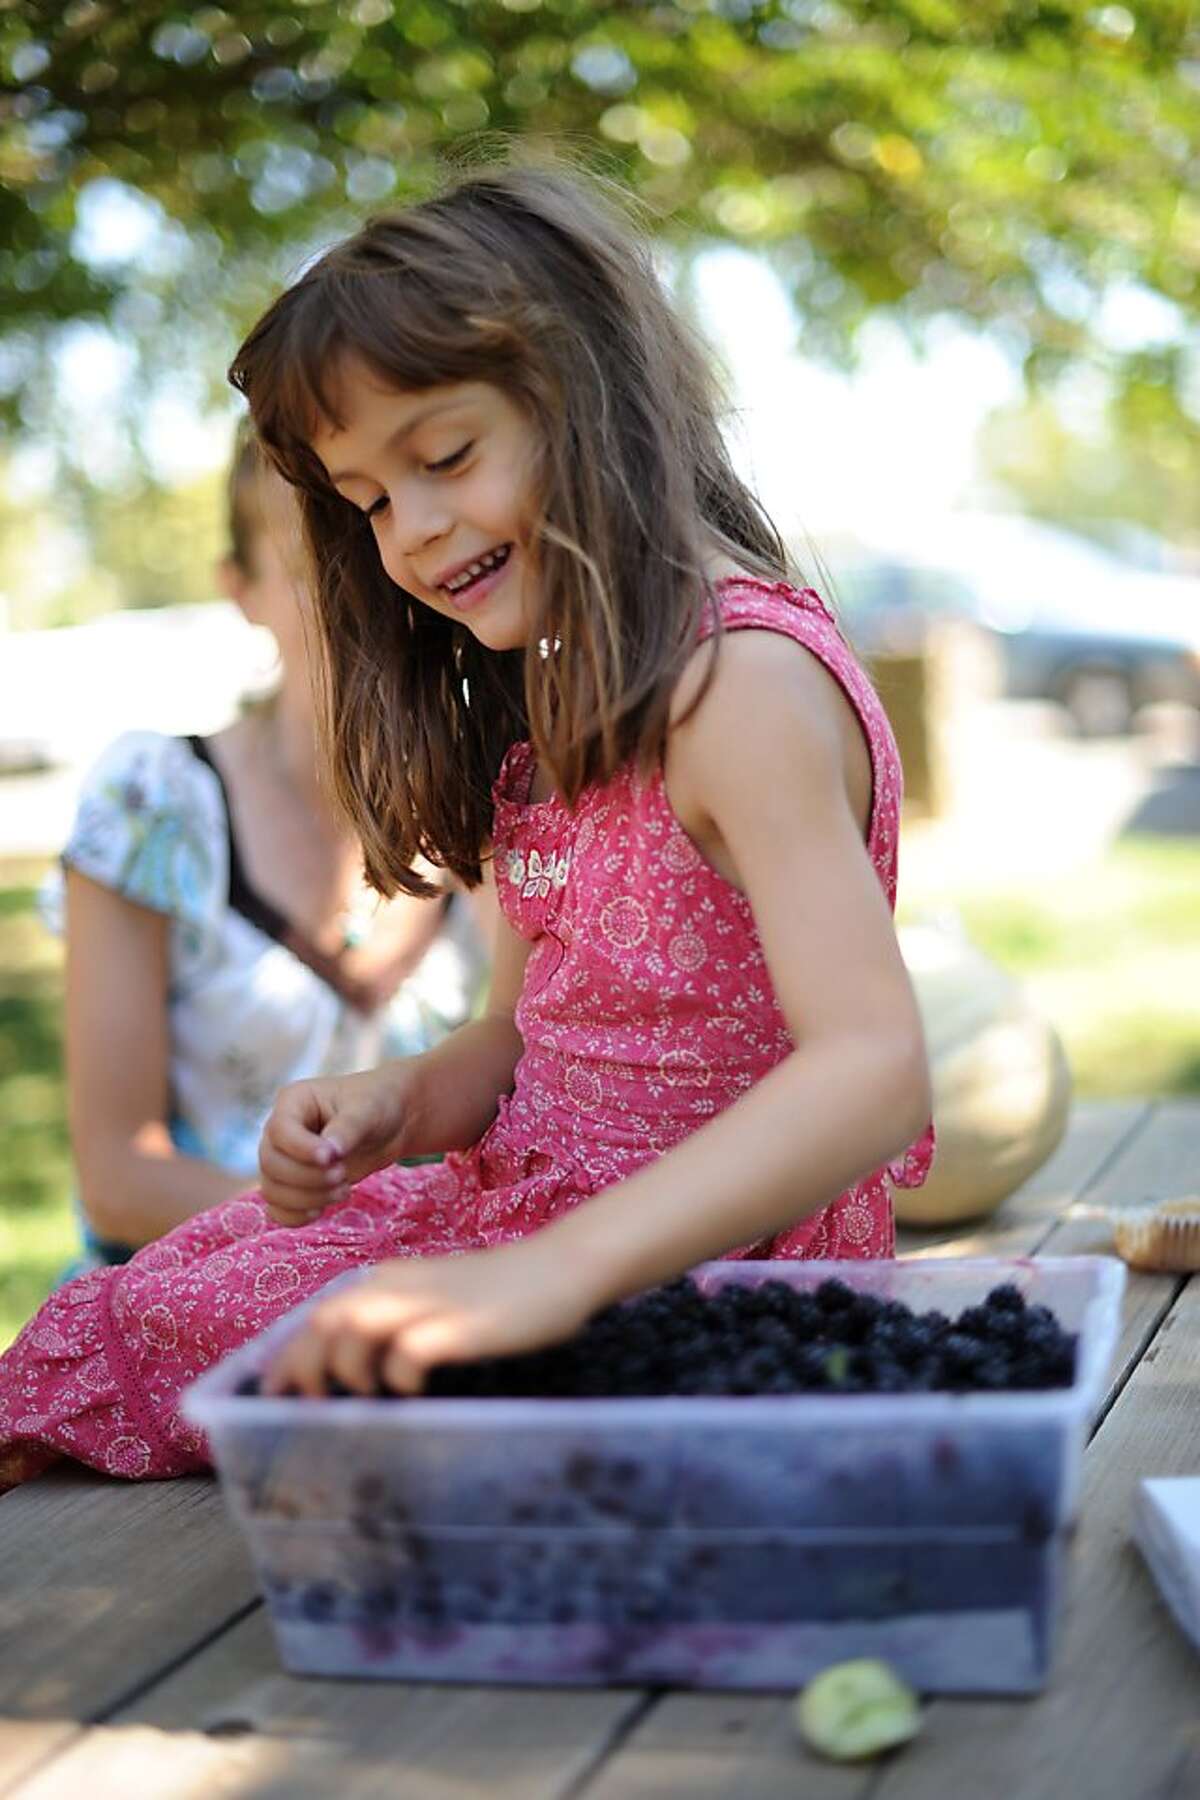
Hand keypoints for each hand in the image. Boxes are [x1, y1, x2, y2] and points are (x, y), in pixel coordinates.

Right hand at [258, 1062, 416, 1227]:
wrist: (389, 1124)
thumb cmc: (376, 1105)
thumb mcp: (367, 1110)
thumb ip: (347, 1129)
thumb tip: (329, 1154)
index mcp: (293, 1102)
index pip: (280, 1130)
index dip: (301, 1150)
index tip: (332, 1159)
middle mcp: (281, 1131)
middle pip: (270, 1164)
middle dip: (308, 1178)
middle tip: (343, 1175)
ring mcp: (284, 1159)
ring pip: (271, 1190)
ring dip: (306, 1199)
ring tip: (343, 1189)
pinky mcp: (292, 1184)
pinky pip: (277, 1209)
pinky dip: (296, 1216)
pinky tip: (323, 1209)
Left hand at [260, 1236, 596, 1396]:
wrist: (561, 1266)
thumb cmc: (501, 1291)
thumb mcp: (438, 1296)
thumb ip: (400, 1319)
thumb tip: (361, 1364)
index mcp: (391, 1278)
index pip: (322, 1312)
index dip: (290, 1353)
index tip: (277, 1390)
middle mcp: (402, 1285)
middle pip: (327, 1320)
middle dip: (302, 1365)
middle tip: (302, 1404)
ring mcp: (432, 1303)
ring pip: (356, 1327)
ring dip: (346, 1368)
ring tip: (361, 1396)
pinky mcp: (463, 1324)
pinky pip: (410, 1349)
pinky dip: (398, 1375)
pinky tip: (412, 1390)